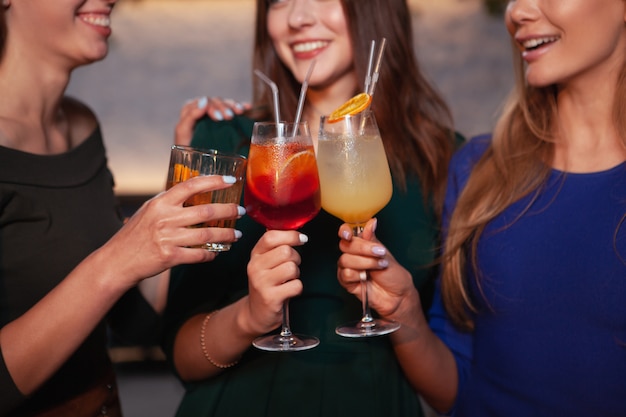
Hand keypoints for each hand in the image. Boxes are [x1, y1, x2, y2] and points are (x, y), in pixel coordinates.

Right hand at [100, 175, 243, 286]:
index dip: (213, 181)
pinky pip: (198, 255)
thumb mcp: (148, 211)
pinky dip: (211, 254)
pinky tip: (218, 252)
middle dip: (228, 210)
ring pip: (207, 235)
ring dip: (226, 234)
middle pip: (205, 211)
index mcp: (160, 202)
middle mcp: (165, 218)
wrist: (117, 260)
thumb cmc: (134, 234)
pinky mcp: (169, 257)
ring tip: (237, 234)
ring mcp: (167, 238)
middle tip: (240, 211)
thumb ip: (169, 202)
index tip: (230, 181)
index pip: (191, 186)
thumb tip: (193, 191)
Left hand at [175, 96, 251, 145]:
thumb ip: (190, 115)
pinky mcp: (225, 119)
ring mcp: (216, 113)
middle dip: (224, 108)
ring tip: (240, 111)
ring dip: (233, 106)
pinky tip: (247, 107)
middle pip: (216, 102)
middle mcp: (204, 108)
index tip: (220, 118)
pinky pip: (233, 109)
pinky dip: (241, 107)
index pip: (204, 102)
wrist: (192, 161)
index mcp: (192, 108)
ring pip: (225, 103)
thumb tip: (204, 101)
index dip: (213, 108)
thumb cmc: (185, 146)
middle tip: (230, 117)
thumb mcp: (183, 130)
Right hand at [244, 230, 307, 334]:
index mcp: (255, 255)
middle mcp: (255, 267)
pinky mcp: (270, 298)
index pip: (270, 236)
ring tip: (288, 280)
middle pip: (286, 251)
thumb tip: (297, 231)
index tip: (301, 239)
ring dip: (296, 274)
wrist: (256, 313)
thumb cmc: (267, 284)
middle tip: (292, 267)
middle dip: (296, 258)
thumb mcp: (266, 262)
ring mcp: (261, 283)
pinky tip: (289, 291)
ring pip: (292, 268)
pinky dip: (297, 288)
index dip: (290, 235)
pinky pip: (295, 285)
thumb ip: (277, 246)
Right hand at [337, 219, 415, 318]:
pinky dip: (356, 274)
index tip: (348, 233)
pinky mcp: (348, 282)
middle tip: (379, 252)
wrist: (398, 295)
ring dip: (364, 263)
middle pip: (345, 245)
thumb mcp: (384, 253)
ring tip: (379, 266)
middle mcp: (353, 255)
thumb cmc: (393, 274)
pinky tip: (366, 277)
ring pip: (345, 260)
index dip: (344, 231)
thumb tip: (371, 222)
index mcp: (361, 244)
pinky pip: (345, 274)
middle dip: (362, 248)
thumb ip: (372, 239)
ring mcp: (349, 268)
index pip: (346, 233)